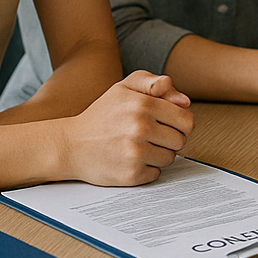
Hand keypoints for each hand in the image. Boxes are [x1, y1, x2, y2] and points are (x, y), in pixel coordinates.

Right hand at [61, 71, 193, 185]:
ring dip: (158, 155)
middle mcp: (140, 128)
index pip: (186, 120)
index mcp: (144, 104)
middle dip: (169, 139)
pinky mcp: (131, 175)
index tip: (166, 124)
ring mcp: (135, 153)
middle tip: (150, 136)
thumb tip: (184, 100)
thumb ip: (154, 83)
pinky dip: (146, 169)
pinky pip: (156, 174)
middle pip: (180, 140)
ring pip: (170, 158)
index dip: (179, 123)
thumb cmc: (101, 115)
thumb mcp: (124, 87)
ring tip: (137, 147)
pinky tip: (130, 160)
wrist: (70, 145)